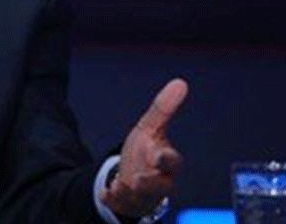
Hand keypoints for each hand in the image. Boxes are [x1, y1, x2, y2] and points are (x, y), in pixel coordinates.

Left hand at [99, 78, 187, 218]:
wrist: (134, 179)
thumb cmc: (147, 152)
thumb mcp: (149, 128)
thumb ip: (163, 109)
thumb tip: (180, 83)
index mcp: (166, 162)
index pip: (172, 162)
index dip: (167, 159)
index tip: (158, 155)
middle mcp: (158, 181)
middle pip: (160, 186)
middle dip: (150, 183)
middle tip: (137, 179)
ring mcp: (143, 195)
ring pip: (140, 197)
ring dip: (129, 191)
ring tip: (122, 185)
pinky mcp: (126, 202)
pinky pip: (119, 203)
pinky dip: (112, 198)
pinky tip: (105, 194)